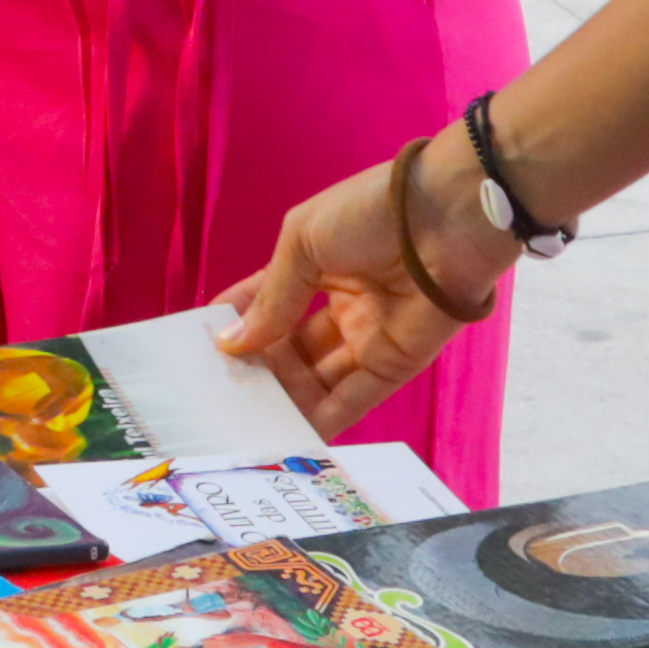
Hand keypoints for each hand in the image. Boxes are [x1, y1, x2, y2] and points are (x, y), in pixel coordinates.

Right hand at [218, 135, 501, 432]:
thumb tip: (232, 344)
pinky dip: (320, 418)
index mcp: (318, 265)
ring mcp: (367, 338)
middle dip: (257, 367)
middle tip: (218, 391)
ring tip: (242, 419)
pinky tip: (285, 434)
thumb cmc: (371, 213)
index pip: (268, 300)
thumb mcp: (303, 243)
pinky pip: (350, 398)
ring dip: (282, 398)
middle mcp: (341, 305)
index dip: (237, 322)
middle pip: (290, 348)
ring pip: (316, 379)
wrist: (447, 221)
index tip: (200, 348)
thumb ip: (272, 299)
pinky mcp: (394, 365)